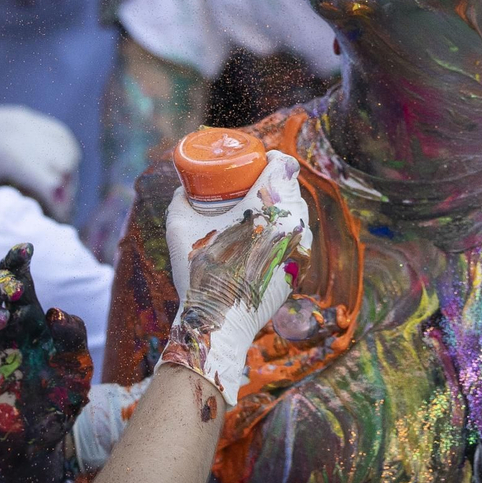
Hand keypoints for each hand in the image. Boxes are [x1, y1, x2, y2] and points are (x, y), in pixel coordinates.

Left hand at [0, 104, 80, 220]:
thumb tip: (45, 224)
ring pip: (68, 148)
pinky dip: (63, 155)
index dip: (60, 209)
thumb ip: (14, 204)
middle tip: (54, 211)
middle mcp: (23, 131)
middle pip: (66, 165)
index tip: (55, 225)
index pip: (53, 184)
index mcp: (9, 153)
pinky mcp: (26, 115)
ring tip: (51, 190)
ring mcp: (26, 119)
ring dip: (68, 172)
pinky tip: (50, 170)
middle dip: (66, 192)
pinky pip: (60, 135)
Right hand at [0, 243, 92, 482]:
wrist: (39, 447)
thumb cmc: (58, 402)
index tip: (26, 249)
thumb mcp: (76, 367)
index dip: (16, 261)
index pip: (17, 280)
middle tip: (15, 289)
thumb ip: (73, 336)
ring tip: (4, 321)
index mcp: (27, 320)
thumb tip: (54, 312)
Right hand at [160, 151, 310, 403]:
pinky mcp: (300, 268)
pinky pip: (298, 238)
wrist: (220, 324)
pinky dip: (284, 231)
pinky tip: (266, 236)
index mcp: (268, 207)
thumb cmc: (199, 273)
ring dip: (281, 207)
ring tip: (258, 209)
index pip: (285, 166)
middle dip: (274, 182)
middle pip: (292, 188)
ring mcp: (301, 248)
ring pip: (297, 214)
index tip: (260, 161)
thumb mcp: (180, 228)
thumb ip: (180, 199)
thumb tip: (183, 187)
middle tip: (252, 184)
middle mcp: (293, 224)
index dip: (273, 158)